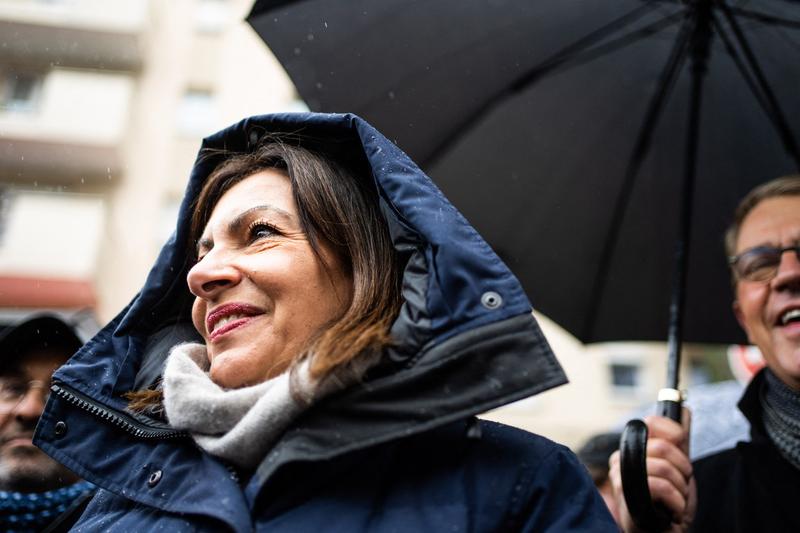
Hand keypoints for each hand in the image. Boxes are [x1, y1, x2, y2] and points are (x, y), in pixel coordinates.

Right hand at [608, 411, 695, 531]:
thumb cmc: (667, 505)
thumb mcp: (679, 469)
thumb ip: (680, 441)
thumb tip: (684, 409)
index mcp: (631, 446)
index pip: (654, 422)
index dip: (677, 440)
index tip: (680, 461)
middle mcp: (620, 458)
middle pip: (662, 446)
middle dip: (683, 471)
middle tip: (680, 486)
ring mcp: (620, 477)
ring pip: (663, 468)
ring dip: (680, 491)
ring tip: (674, 502)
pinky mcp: (625, 496)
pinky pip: (660, 487)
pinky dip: (676, 502)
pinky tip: (671, 512)